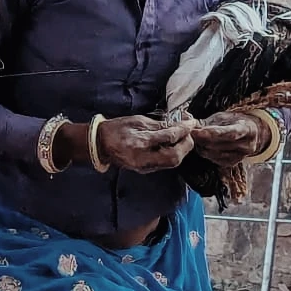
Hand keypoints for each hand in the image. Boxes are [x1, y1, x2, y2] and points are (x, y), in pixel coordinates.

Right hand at [66, 114, 195, 173]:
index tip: (191, 122)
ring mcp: (144, 166)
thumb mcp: (137, 121)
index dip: (183, 129)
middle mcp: (143, 157)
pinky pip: (165, 164)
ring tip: (183, 139)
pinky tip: (173, 146)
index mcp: (139, 141)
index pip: (169, 137)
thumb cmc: (117, 129)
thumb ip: (158, 124)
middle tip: (189, 132)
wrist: (99, 144)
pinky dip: (173, 155)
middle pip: (175, 156)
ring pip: (172, 163)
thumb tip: (178, 123)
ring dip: (182, 150)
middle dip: (186, 144)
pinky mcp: (145, 170)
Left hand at [188, 109, 264, 166]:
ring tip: (194, 139)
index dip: (212, 133)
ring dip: (202, 147)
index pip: (230, 133)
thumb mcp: (222, 117)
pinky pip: (215, 160)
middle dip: (202, 140)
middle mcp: (247, 145)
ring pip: (216, 153)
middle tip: (189, 134)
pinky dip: (205, 153)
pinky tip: (201, 146)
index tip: (196, 131)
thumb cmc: (232, 122)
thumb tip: (186, 117)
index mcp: (247, 129)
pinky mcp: (233, 163)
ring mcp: (241, 156)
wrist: (248, 132)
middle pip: (220, 145)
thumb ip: (205, 121)